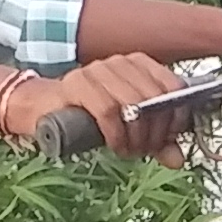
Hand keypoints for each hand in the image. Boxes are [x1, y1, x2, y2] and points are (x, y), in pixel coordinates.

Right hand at [28, 56, 190, 160]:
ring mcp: (98, 70)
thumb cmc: (89, 115)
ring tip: (130, 151)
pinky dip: (117, 134)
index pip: (174, 86)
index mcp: (139, 64)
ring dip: (136, 137)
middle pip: (155, 99)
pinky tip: (115, 146)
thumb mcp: (128, 128)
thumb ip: (154, 140)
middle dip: (155, 133)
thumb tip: (177, 159)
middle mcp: (121, 62)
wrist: (44, 108)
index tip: (168, 139)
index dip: (177, 117)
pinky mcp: (78, 83)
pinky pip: (108, 110)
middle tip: (145, 150)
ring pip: (133, 105)